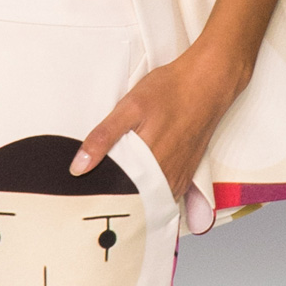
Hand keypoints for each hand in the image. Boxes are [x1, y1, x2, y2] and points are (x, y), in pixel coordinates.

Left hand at [71, 40, 251, 200]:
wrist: (207, 83)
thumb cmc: (170, 91)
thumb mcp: (129, 108)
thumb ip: (103, 138)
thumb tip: (79, 167)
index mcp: (149, 163)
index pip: (116, 196)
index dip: (97, 198)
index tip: (83, 198)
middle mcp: (166, 177)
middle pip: (132, 202)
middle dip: (112, 200)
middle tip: (91, 196)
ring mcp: (178, 179)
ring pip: (148, 200)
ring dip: (131, 198)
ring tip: (111, 190)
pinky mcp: (185, 175)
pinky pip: (163, 194)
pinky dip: (148, 193)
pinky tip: (136, 182)